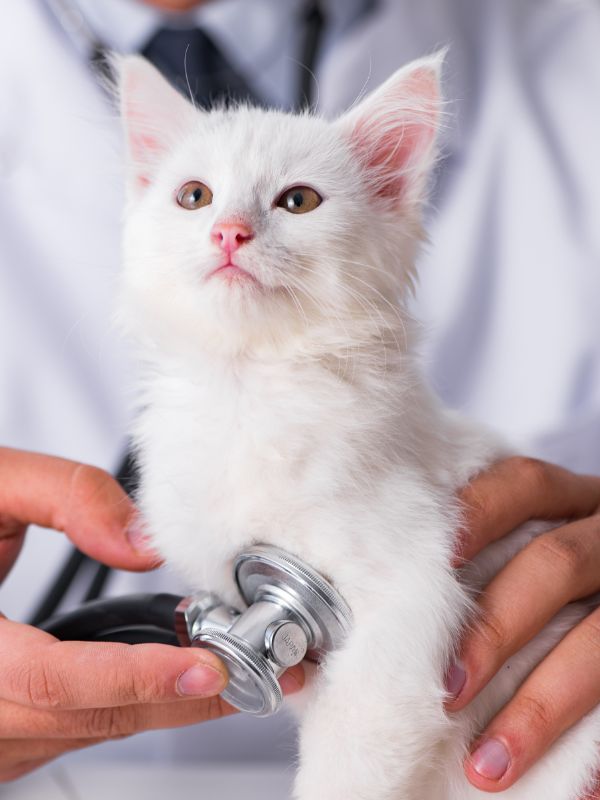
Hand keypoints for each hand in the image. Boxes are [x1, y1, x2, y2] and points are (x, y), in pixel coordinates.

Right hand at [0, 447, 303, 779]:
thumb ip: (64, 497)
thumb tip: (142, 540)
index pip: (56, 681)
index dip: (137, 677)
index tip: (209, 667)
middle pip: (93, 717)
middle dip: (189, 698)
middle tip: (271, 672)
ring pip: (92, 730)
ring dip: (169, 704)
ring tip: (241, 669)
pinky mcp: (2, 733)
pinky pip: (78, 728)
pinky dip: (134, 702)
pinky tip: (176, 673)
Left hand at [445, 457, 599, 794]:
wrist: (597, 613)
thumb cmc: (531, 594)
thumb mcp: (512, 564)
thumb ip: (451, 579)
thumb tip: (323, 645)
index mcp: (565, 506)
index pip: (524, 484)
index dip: (480, 513)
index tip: (436, 559)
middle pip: (556, 563)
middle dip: (495, 626)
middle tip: (447, 688)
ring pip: (599, 640)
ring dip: (540, 706)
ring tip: (488, 763)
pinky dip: (598, 745)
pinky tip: (579, 789)